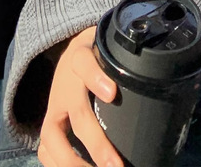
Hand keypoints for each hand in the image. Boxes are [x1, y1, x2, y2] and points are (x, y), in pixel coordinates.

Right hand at [38, 26, 122, 166]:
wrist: (70, 55)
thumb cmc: (97, 53)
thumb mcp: (107, 46)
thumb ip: (123, 55)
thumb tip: (154, 66)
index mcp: (80, 58)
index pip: (83, 62)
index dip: (95, 77)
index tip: (111, 94)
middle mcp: (65, 84)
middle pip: (77, 113)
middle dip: (95, 141)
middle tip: (114, 164)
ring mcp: (54, 106)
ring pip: (53, 135)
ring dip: (72, 160)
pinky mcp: (48, 123)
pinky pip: (46, 147)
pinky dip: (56, 164)